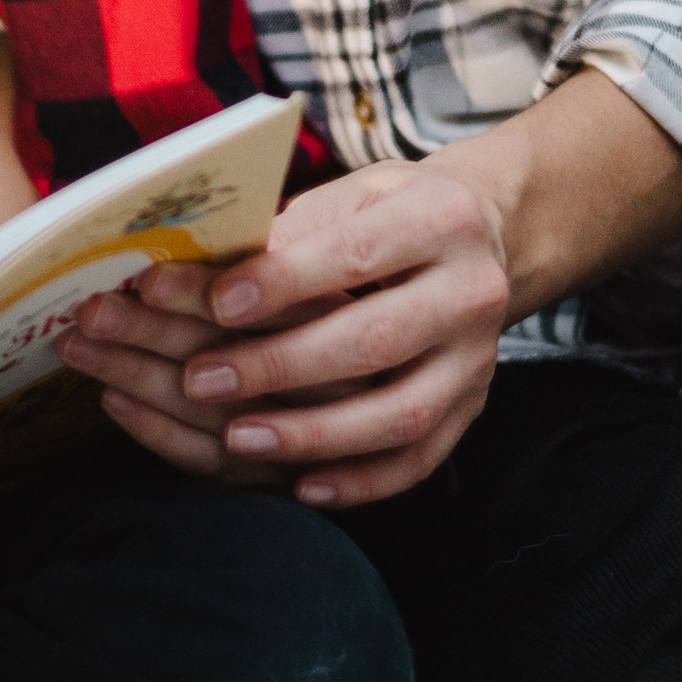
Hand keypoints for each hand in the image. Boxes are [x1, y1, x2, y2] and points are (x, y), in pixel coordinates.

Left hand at [57, 160, 509, 510]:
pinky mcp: (471, 410)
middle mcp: (472, 292)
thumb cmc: (388, 213)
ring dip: (313, 434)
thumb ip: (289, 232)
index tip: (217, 303)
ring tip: (236, 438)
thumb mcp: (349, 195)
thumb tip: (200, 273)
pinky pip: (419, 460)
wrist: (481, 240)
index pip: (356, 253)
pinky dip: (361, 481)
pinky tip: (301, 487)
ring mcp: (476, 360)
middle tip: (200, 379)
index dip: (283, 282)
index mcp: (441, 219)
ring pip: (400, 414)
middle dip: (281, 365)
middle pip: (376, 340)